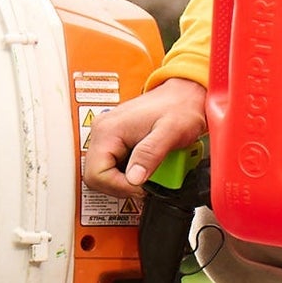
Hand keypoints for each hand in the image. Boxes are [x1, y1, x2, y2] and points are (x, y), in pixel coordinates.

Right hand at [82, 76, 206, 199]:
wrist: (185, 95)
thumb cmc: (180, 107)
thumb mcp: (170, 132)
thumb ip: (150, 155)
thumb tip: (133, 179)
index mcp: (108, 130)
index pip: (96, 174)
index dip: (119, 187)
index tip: (141, 187)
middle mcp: (102, 132)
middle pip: (95, 177)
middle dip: (121, 187)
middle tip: (144, 186)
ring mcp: (107, 136)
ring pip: (103, 175)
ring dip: (124, 182)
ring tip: (146, 175)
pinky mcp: (115, 141)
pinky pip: (112, 167)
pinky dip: (126, 175)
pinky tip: (143, 168)